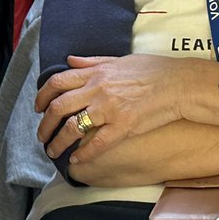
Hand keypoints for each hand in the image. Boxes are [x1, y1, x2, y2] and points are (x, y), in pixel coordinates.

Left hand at [34, 54, 195, 162]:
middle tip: (41, 136)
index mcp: (96, 73)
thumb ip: (92, 62)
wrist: (180, 84)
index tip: (38, 107)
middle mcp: (97, 90)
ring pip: (73, 127)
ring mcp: (109, 109)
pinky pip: (98, 143)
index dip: (42, 96)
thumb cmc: (154, 70)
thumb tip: (70, 60)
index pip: (57, 82)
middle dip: (45, 124)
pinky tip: (76, 160)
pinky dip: (84, 153)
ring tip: (53, 151)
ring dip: (58, 142)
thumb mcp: (119, 59)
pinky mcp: (124, 126)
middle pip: (59, 107)